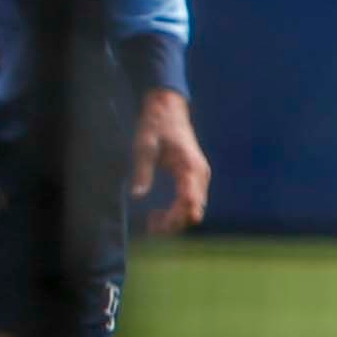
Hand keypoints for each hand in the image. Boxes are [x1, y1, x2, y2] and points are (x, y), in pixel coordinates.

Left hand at [129, 87, 209, 233]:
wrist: (168, 110)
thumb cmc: (156, 126)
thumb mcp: (144, 147)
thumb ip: (142, 171)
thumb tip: (137, 196)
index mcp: (190, 167)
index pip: (189, 199)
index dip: (176, 216)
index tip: (159, 226)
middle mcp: (200, 174)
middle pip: (194, 208)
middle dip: (175, 222)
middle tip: (150, 227)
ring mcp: (199, 176)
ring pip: (194, 208)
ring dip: (176, 219)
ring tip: (152, 222)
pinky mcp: (194, 177)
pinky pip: (190, 201)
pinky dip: (177, 211)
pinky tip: (158, 214)